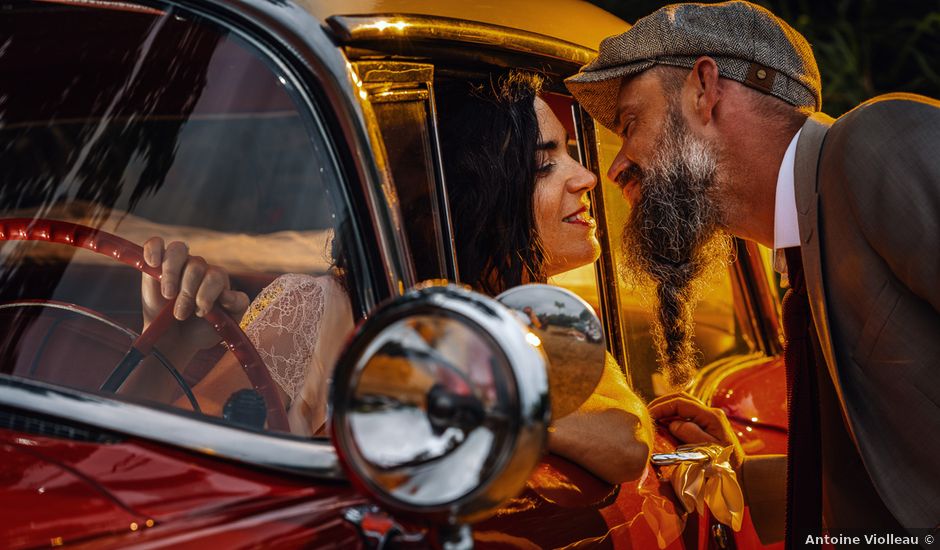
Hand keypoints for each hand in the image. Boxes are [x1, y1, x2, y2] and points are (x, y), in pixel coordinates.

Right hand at [141, 237, 248, 351]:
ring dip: (172, 274)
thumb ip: (236, 305)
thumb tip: (227, 294)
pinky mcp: (156, 264)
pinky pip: (156, 243)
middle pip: (196, 265)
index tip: (201, 312)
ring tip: (168, 295)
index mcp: (217, 280)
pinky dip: (153, 250)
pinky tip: (153, 263)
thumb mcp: (225, 322)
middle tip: (180, 314)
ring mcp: (178, 264)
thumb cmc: (202, 330)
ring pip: (178, 250)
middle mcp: (199, 268)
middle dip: (188, 292)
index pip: (216, 275)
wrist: (175, 340)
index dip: (207, 293)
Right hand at [648, 392, 744, 469]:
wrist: (741, 473)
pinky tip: (663, 425)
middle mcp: (710, 412)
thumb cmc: (725, 466)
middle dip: (661, 403)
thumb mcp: (708, 452)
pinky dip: (671, 416)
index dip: (662, 407)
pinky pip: (685, 413)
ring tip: (652, 419)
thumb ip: (691, 435)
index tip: (648, 417)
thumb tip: (672, 424)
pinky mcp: (705, 423)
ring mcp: (708, 416)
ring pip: (682, 403)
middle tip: (646, 415)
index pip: (681, 403)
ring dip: (666, 408)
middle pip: (681, 397)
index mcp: (712, 417)